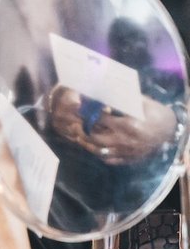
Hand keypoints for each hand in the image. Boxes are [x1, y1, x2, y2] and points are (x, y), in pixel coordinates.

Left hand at [51, 88, 177, 164]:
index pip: (99, 120)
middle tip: (76, 123)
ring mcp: (126, 152)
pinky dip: (98, 153)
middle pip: (94, 137)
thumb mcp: (142, 102)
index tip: (79, 108)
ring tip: (79, 135)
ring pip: (98, 151)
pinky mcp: (129, 159)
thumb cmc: (156, 114)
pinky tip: (94, 146)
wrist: (172, 132)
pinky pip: (108, 159)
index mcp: (128, 125)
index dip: (87, 114)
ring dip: (87, 143)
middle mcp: (125, 141)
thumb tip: (104, 89)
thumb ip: (123, 97)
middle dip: (83, 130)